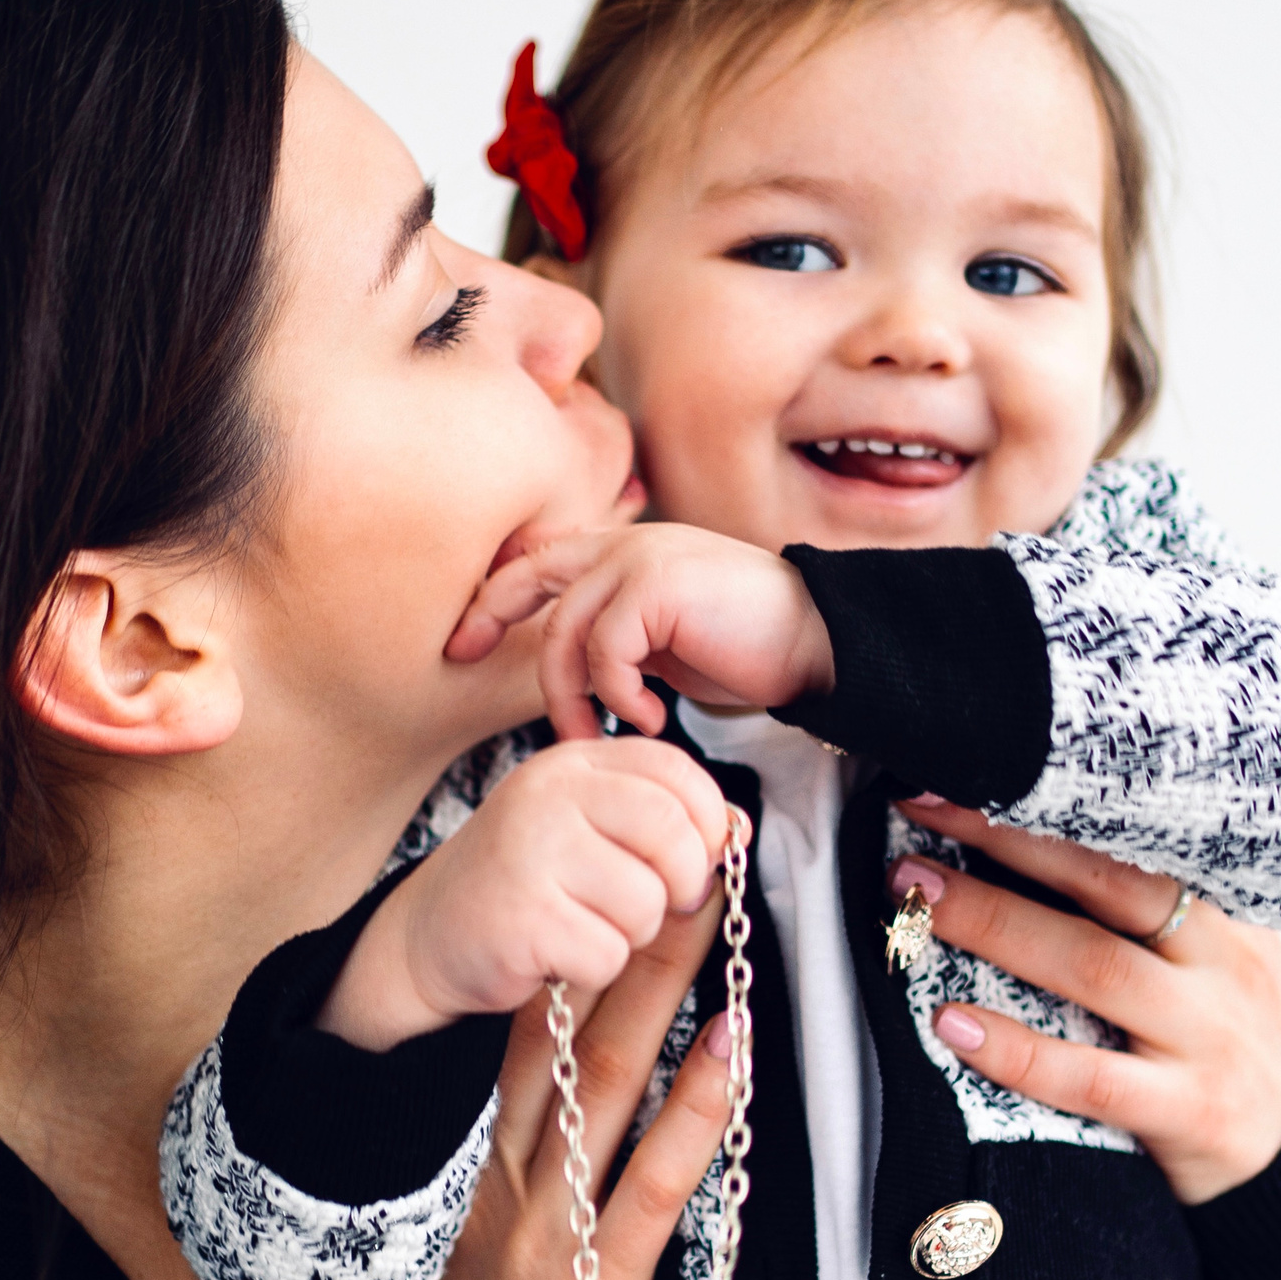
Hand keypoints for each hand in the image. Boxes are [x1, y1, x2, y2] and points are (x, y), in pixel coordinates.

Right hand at [318, 735, 731, 1050]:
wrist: (428, 936)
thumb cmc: (522, 884)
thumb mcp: (583, 825)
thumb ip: (653, 814)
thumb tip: (736, 828)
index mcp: (573, 764)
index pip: (677, 773)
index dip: (707, 825)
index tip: (693, 860)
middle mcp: (549, 795)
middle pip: (672, 833)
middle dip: (682, 884)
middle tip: (657, 906)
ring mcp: (531, 853)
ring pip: (645, 903)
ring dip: (631, 934)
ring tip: (585, 925)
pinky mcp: (522, 918)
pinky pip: (607, 954)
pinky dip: (593, 968)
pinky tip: (556, 954)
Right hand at [365, 890, 736, 1279]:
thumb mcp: (467, 1256)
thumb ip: (503, 1173)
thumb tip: (548, 1088)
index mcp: (464, 1170)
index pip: (507, 1035)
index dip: (558, 946)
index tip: (602, 869)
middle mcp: (496, 1186)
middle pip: (557, 1038)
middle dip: (617, 939)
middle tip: (669, 853)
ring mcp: (543, 1236)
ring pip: (609, 1091)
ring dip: (666, 997)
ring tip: (712, 920)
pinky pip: (654, 1184)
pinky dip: (701, 1115)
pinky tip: (736, 1052)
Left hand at [446, 521, 835, 742]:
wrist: (818, 644)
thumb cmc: (746, 650)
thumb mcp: (663, 644)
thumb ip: (617, 641)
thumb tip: (569, 674)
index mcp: (623, 552)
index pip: (537, 562)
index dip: (492, 598)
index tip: (462, 644)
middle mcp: (627, 544)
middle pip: (529, 577)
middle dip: (489, 618)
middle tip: (465, 661)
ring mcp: (643, 557)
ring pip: (564, 629)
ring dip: (569, 695)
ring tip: (594, 735)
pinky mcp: (660, 585)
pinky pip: (606, 649)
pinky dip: (619, 695)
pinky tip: (651, 719)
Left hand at [893, 798, 1280, 1205]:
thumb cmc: (1223, 1042)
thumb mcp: (1216, 962)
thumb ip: (1148, 914)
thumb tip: (1012, 849)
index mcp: (1229, 913)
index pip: (1137, 839)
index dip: (1050, 803)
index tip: (968, 767)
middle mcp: (1226, 963)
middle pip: (1111, 884)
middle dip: (1009, 842)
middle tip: (921, 812)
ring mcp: (1210, 1038)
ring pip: (1095, 966)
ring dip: (997, 926)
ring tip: (917, 904)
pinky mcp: (1192, 1112)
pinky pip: (1090, 1077)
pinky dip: (1017, 1050)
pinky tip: (954, 1024)